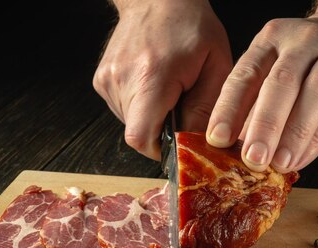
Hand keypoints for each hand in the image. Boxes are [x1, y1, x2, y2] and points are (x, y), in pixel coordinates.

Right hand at [93, 0, 231, 159]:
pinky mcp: (102, 81)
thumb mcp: (215, 66)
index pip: (141, 137)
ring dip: (152, 118)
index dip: (160, 151)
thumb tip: (196, 145)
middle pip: (138, 133)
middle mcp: (122, 79)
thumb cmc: (191, 27)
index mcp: (151, 76)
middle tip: (180, 106)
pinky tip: (153, 84)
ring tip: (167, 90)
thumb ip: (207, 109)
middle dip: (162, 131)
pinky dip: (141, 107)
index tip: (177, 143)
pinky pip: (123, 110)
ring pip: (130, 124)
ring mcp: (107, 80)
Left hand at [206, 2, 317, 172]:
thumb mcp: (277, 67)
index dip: (229, 109)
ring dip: (295, 134)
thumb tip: (232, 149)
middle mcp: (301, 42)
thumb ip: (256, 102)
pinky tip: (302, 159)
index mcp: (270, 40)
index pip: (245, 75)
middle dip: (265, 124)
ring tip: (280, 164)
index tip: (217, 139)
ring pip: (314, 93)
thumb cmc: (309, 60)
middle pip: (280, 83)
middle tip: (253, 159)